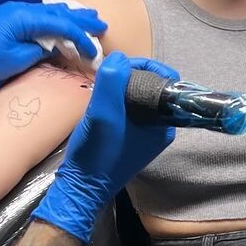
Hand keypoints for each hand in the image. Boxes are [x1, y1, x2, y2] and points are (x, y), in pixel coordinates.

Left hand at [0, 2, 106, 94]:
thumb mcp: (16, 60)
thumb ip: (40, 50)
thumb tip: (55, 46)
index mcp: (24, 17)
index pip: (61, 24)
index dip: (81, 37)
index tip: (95, 51)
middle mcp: (21, 8)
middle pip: (58, 11)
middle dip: (81, 18)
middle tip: (102, 23)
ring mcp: (13, 11)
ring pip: (49, 11)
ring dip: (70, 16)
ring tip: (89, 17)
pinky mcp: (8, 17)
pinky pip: (39, 15)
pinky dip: (55, 19)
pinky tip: (62, 21)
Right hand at [32, 51, 177, 243]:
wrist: (80, 187)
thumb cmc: (96, 153)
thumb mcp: (104, 113)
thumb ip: (113, 80)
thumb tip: (119, 57)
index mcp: (164, 124)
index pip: (165, 79)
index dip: (143, 66)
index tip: (119, 66)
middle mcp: (159, 128)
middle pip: (150, 85)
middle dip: (127, 77)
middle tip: (106, 79)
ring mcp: (145, 133)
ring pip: (136, 95)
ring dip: (118, 88)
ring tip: (100, 91)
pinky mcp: (129, 137)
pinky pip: (126, 109)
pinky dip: (113, 102)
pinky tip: (99, 105)